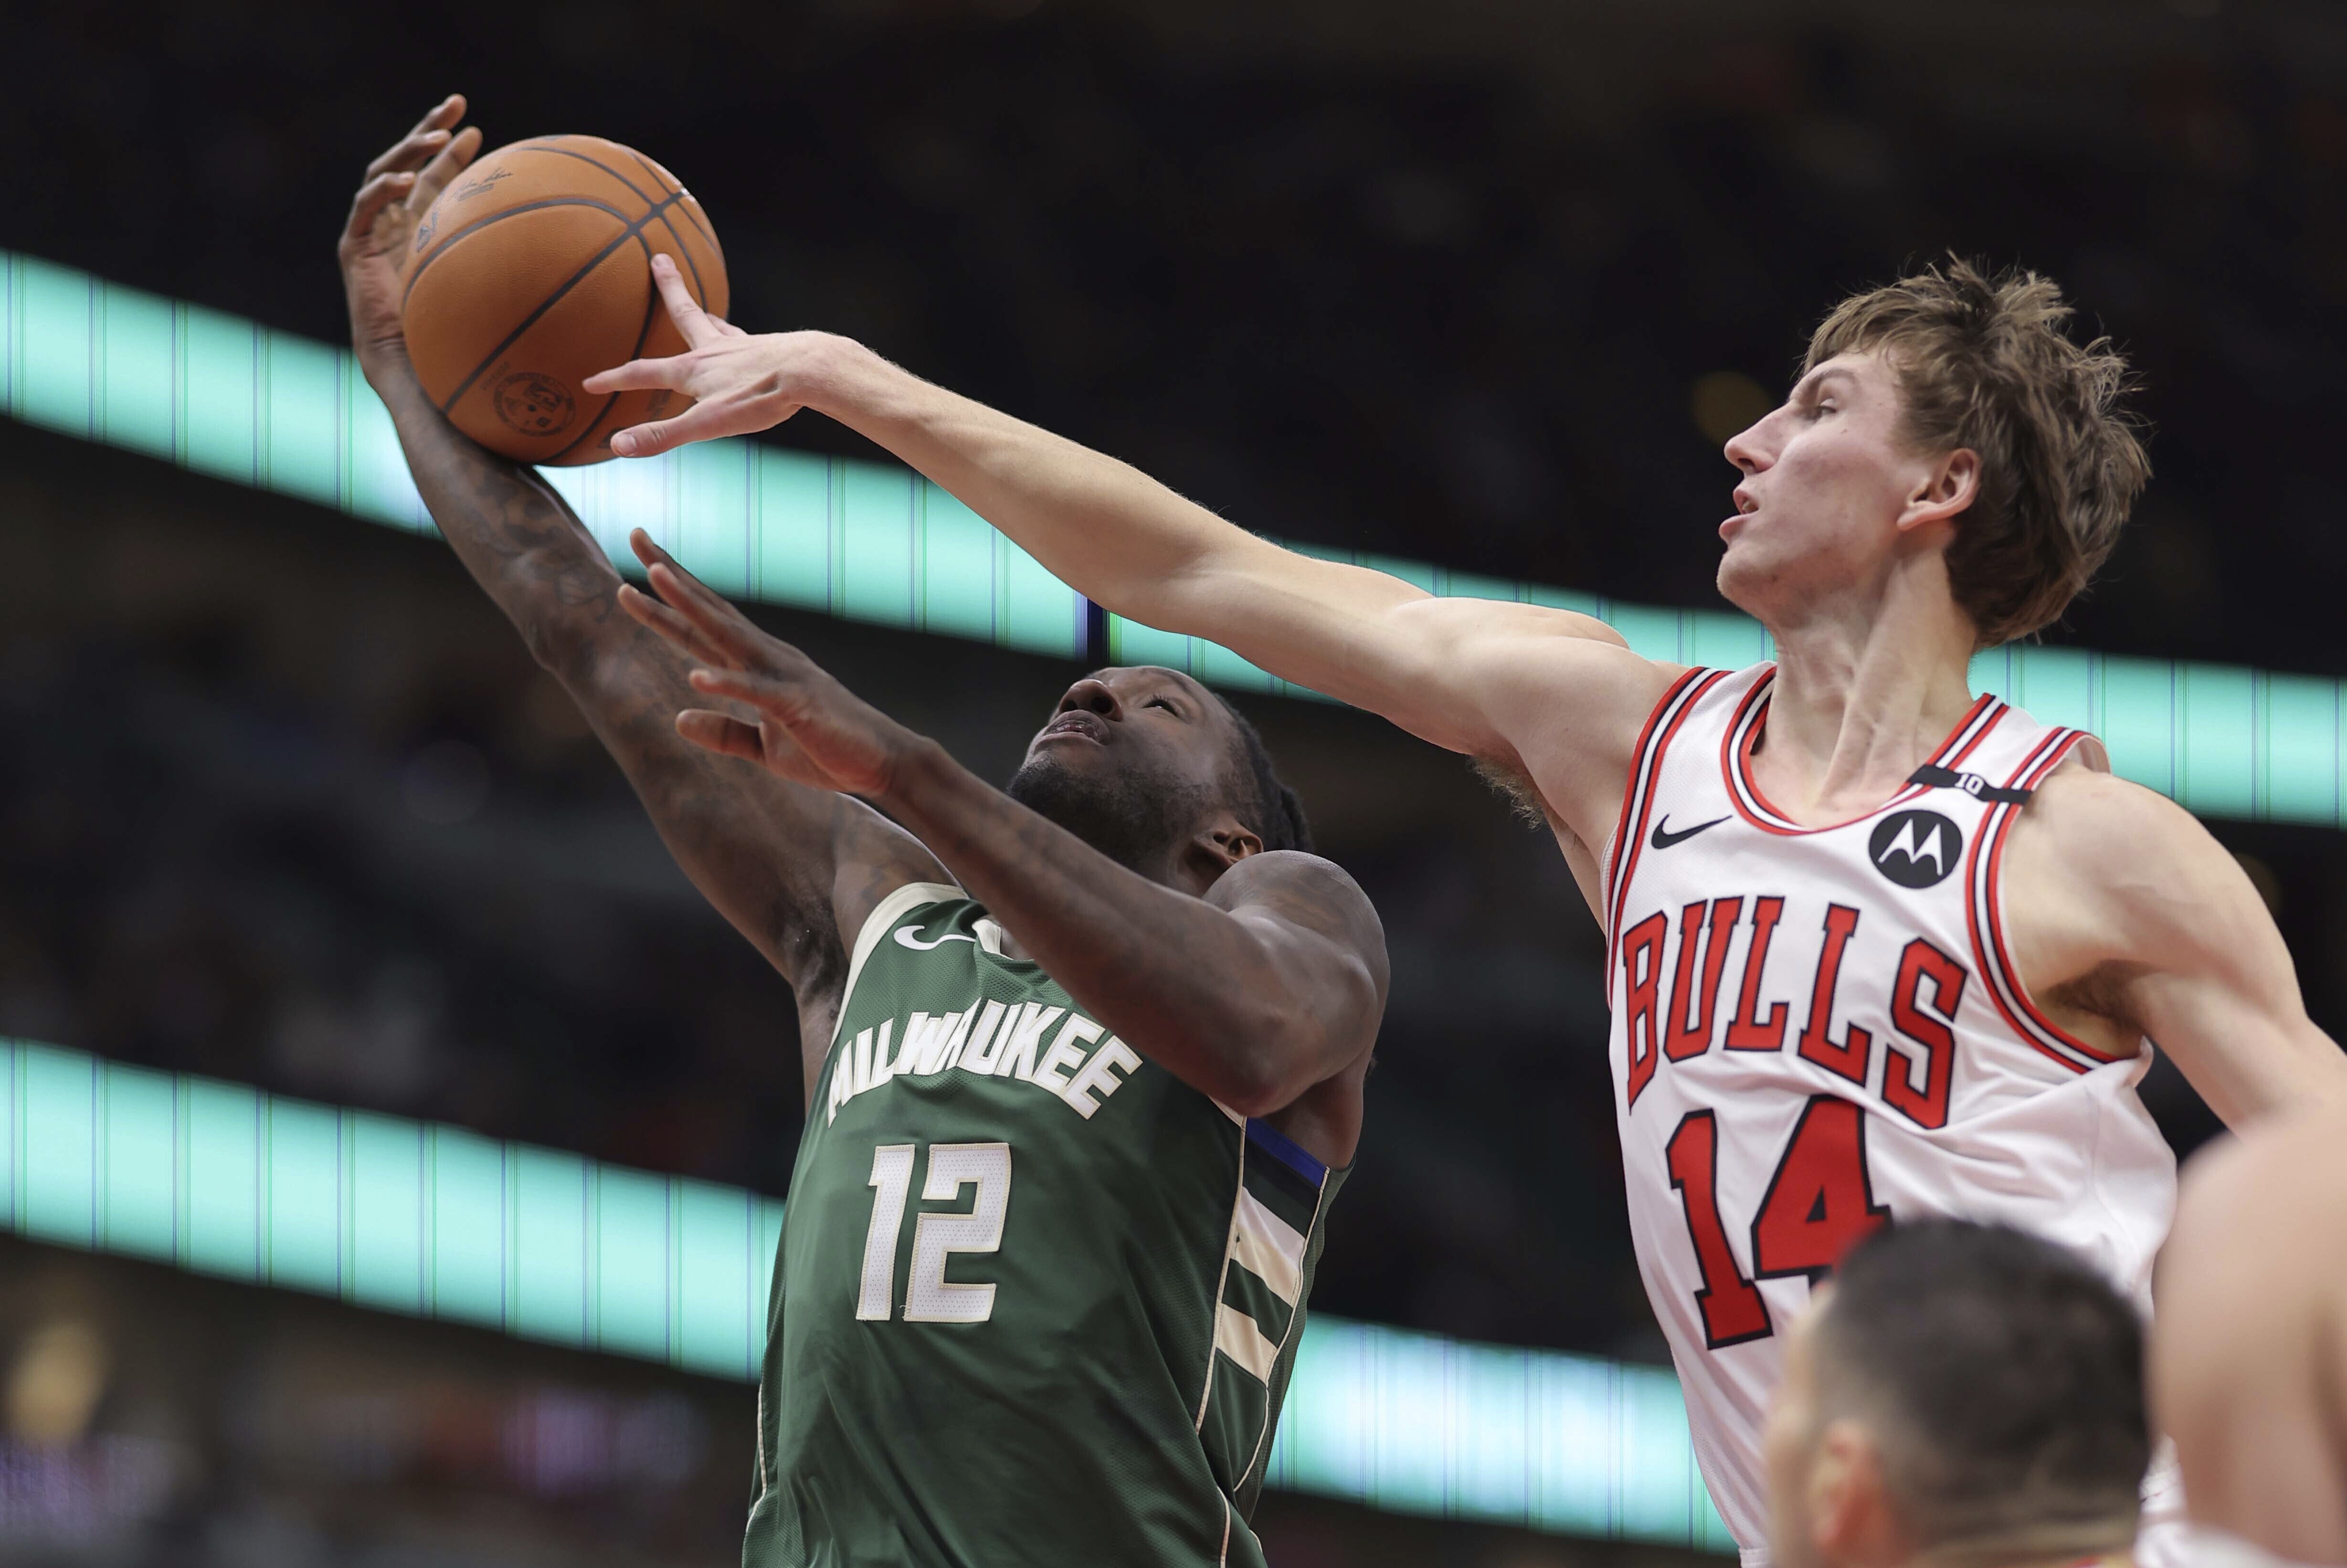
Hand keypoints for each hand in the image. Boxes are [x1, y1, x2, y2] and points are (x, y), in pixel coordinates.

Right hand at [339, 95, 483, 365]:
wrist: (412, 366)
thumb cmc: (452, 334)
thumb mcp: (486, 288)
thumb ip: (506, 265)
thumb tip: (560, 252)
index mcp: (421, 228)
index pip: (433, 176)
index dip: (451, 150)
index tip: (475, 129)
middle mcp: (394, 224)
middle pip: (407, 162)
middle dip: (429, 130)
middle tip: (455, 105)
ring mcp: (371, 232)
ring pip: (384, 173)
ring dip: (410, 151)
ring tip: (438, 136)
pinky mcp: (353, 248)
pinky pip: (365, 207)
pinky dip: (384, 190)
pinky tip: (407, 180)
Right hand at [584, 257, 833, 456]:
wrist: (810, 372)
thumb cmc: (759, 398)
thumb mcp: (706, 424)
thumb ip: (662, 435)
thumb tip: (617, 445)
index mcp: (692, 370)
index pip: (641, 373)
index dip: (613, 380)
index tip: (590, 382)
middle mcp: (714, 349)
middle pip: (685, 313)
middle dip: (669, 289)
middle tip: (659, 259)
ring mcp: (742, 345)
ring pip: (717, 324)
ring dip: (705, 314)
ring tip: (703, 309)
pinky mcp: (768, 349)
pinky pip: (746, 339)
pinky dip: (738, 337)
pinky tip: (747, 343)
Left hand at [616, 529, 919, 796]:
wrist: (881, 763)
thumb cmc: (827, 750)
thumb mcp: (764, 748)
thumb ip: (723, 731)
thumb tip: (678, 717)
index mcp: (756, 666)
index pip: (703, 624)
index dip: (667, 595)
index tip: (637, 563)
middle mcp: (766, 658)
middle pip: (708, 611)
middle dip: (669, 575)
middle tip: (635, 533)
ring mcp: (782, 677)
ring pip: (726, 635)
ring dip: (690, 605)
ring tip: (655, 576)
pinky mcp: (796, 705)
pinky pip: (755, 692)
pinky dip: (726, 684)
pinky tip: (694, 679)